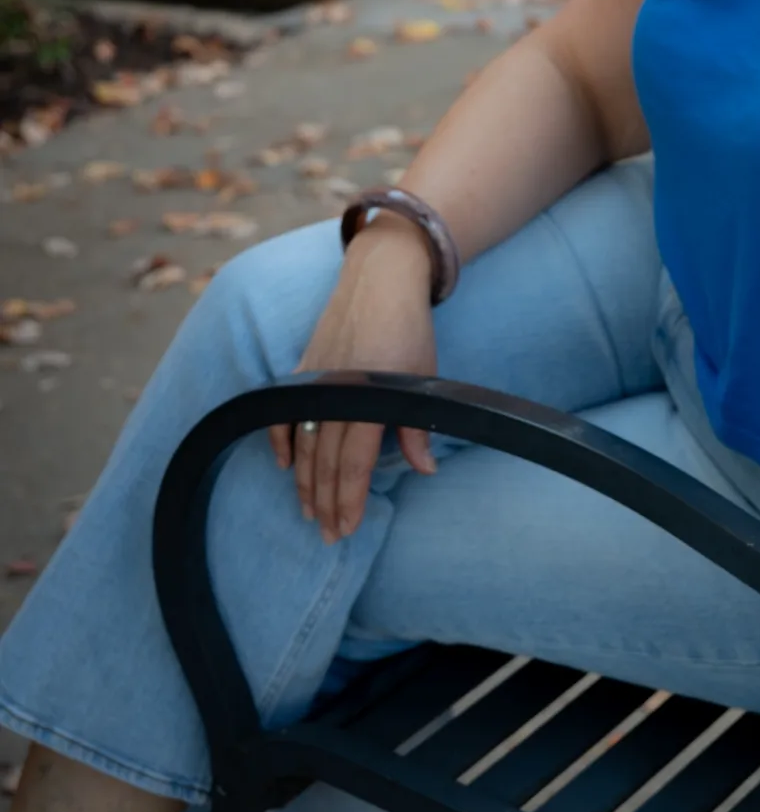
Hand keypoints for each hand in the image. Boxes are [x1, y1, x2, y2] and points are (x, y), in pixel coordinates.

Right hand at [269, 216, 439, 540]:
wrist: (381, 276)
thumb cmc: (410, 327)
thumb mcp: (424, 378)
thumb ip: (417, 427)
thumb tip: (425, 470)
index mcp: (369, 398)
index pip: (354, 464)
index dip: (350, 500)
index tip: (347, 528)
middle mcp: (337, 392)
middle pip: (326, 462)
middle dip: (326, 502)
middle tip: (328, 534)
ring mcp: (316, 380)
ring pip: (305, 443)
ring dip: (305, 481)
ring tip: (309, 511)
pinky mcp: (304, 366)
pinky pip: (286, 411)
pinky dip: (282, 439)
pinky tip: (284, 465)